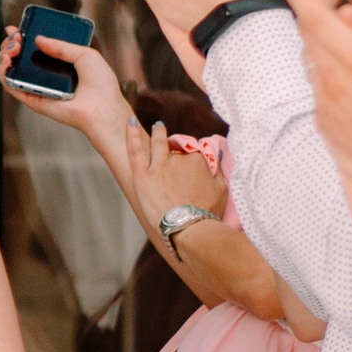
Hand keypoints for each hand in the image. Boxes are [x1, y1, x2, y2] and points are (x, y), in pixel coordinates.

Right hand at [0, 33, 126, 150]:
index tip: (17, 29)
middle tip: (16, 38)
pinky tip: (8, 60)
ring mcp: (38, 88)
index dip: (23, 38)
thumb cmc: (101, 86)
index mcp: (60, 65)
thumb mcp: (85, 54)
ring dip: (5, 55)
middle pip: (19, 58)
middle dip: (12, 44)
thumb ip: (61, 46)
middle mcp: (47, 77)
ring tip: (13, 47)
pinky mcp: (32, 100)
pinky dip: (4, 72)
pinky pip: (11, 86)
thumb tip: (39, 39)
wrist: (102, 108)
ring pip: (10, 71)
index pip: (35, 50)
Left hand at [121, 120, 224, 240]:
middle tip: (175, 149)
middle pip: (176, 149)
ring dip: (159, 132)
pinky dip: (132, 134)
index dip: (191, 158)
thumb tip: (217, 158)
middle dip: (176, 148)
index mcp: (198, 161)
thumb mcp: (222, 189)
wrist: (190, 229)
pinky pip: (136, 150)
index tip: (189, 167)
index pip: (193, 152)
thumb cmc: (207, 213)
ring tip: (159, 127)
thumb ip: (219, 170)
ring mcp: (159, 166)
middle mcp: (179, 159)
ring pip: (158, 143)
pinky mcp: (143, 176)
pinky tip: (129, 121)